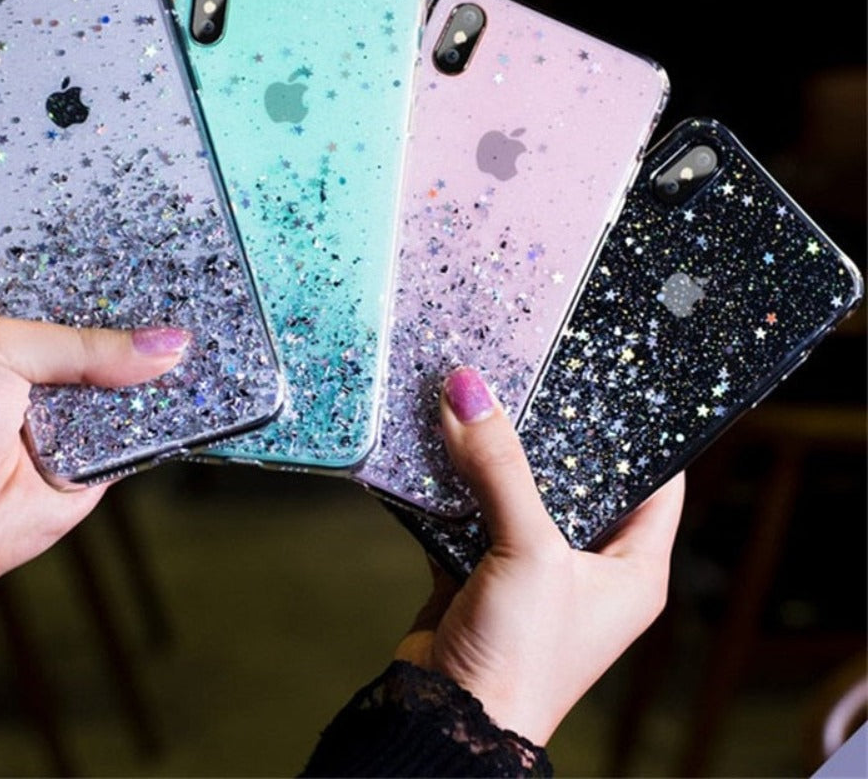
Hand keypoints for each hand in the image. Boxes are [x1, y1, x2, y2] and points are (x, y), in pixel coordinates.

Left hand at [0, 281, 190, 630]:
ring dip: (163, 370)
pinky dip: (168, 415)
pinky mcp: (103, 448)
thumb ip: (81, 343)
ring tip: (199, 348)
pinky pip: (147, 425)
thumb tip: (164, 345)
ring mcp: (78, 403)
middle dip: (149, 323)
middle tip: (190, 307)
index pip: (77, 280)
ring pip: (137, 376)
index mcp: (12, 314)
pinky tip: (191, 393)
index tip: (159, 264)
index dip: (115, 275)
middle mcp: (48, 357)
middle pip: (117, 327)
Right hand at [396, 367, 683, 745]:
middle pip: (578, 478)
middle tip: (529, 378)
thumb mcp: (529, 551)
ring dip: (494, 455)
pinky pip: (472, 511)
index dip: (640, 432)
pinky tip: (440, 445)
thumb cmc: (521, 659)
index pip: (656, 482)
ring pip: (518, 491)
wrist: (449, 719)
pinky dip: (455, 483)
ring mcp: (533, 569)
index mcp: (632, 568)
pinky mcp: (481, 570)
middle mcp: (587, 566)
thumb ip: (500, 467)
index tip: (612, 381)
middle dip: (548, 433)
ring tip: (479, 399)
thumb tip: (470, 392)